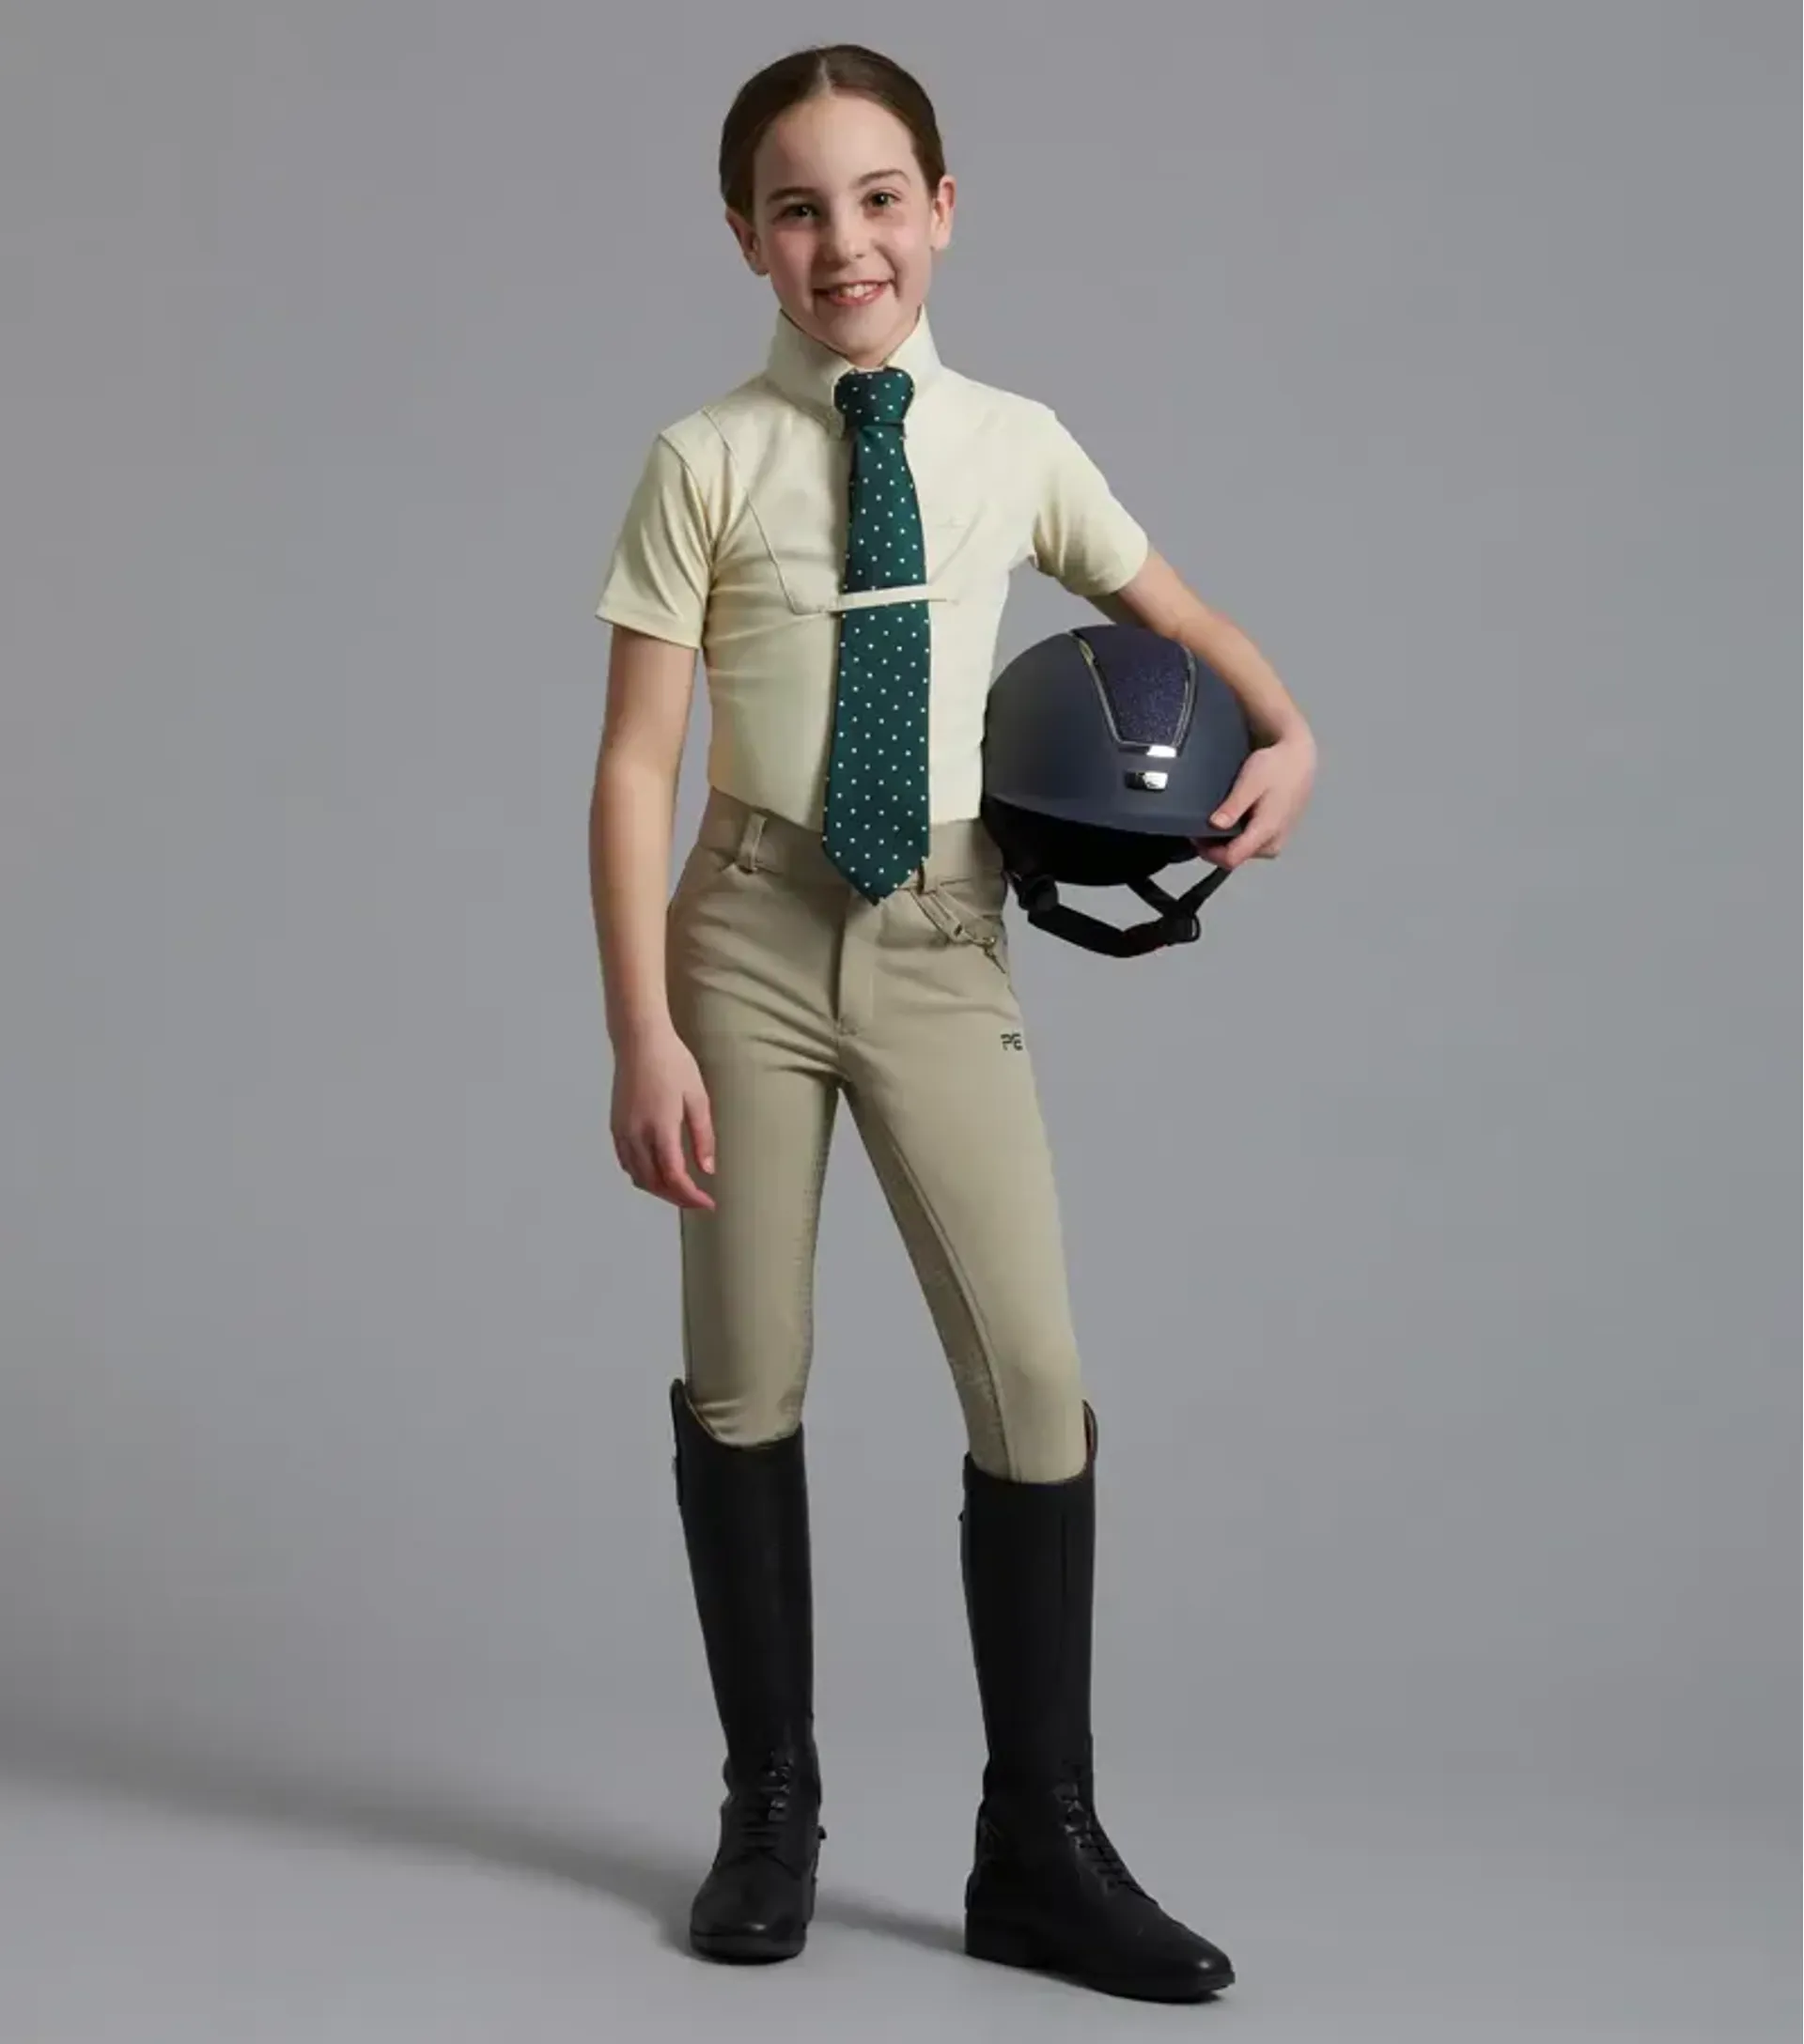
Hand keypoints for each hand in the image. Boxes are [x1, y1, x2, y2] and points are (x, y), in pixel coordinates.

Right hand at [610, 1025, 716, 1210]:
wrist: (640, 1041)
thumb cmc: (673, 1063)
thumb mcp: (697, 1098)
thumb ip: (703, 1137)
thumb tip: (707, 1170)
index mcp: (661, 1128)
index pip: (675, 1178)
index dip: (692, 1197)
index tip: (709, 1204)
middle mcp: (637, 1135)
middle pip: (654, 1183)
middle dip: (677, 1197)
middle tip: (698, 1200)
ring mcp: (622, 1131)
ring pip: (637, 1177)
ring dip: (659, 1189)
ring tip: (680, 1189)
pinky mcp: (615, 1126)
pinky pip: (627, 1162)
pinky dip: (642, 1175)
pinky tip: (657, 1172)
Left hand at [1195, 731, 1316, 869]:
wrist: (1298, 760)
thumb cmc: (1275, 767)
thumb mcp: (1250, 782)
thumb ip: (1234, 806)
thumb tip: (1215, 825)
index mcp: (1266, 832)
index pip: (1230, 859)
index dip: (1207, 850)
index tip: (1194, 834)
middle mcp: (1272, 844)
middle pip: (1232, 858)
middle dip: (1212, 845)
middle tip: (1200, 823)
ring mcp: (1275, 843)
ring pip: (1239, 853)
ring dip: (1223, 841)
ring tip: (1216, 818)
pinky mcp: (1274, 838)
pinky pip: (1248, 845)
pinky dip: (1234, 836)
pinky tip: (1231, 818)